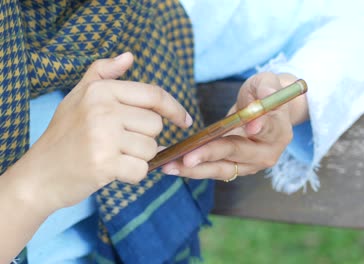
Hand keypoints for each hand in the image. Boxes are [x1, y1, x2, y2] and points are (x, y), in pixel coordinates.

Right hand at [8, 52, 191, 211]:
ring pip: (151, 148)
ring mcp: (103, 137)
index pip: (154, 95)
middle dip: (145, 137)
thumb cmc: (65, 134)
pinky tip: (113, 171)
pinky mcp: (104, 164)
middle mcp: (102, 110)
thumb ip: (104, 73)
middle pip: (155, 125)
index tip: (185, 120)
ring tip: (113, 156)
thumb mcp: (79, 96)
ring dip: (138, 157)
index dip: (175, 108)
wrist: (40, 175)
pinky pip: (141, 170)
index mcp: (100, 90)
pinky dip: (133, 174)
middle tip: (119, 143)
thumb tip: (130, 56)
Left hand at [161, 72, 308, 180]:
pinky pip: (214, 170)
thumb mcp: (267, 82)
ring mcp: (251, 165)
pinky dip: (193, 169)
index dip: (258, 128)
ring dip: (195, 169)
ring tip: (170, 166)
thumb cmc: (263, 93)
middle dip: (211, 155)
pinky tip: (172, 166)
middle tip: (188, 158)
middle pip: (238, 154)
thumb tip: (268, 95)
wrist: (265, 111)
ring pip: (223, 169)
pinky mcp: (236, 169)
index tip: (247, 128)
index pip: (268, 130)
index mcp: (279, 131)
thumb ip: (267, 87)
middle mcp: (267, 153)